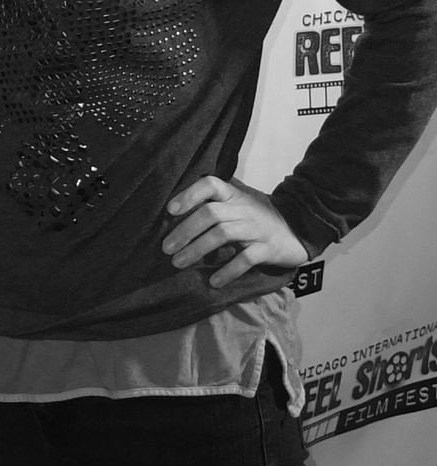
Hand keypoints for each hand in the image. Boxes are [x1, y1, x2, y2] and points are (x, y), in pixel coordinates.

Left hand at [163, 177, 307, 288]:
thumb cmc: (258, 215)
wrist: (299, 228)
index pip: (210, 184)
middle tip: (166, 248)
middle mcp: (244, 208)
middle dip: (185, 231)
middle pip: (210, 214)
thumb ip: (215, 200)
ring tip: (178, 263)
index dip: (189, 194)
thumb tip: (174, 210)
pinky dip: (228, 271)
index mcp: (234, 194)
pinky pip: (245, 259)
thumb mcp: (239, 201)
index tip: (170, 210)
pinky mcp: (267, 249)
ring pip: (223, 234)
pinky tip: (213, 281)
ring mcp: (256, 228)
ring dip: (197, 249)